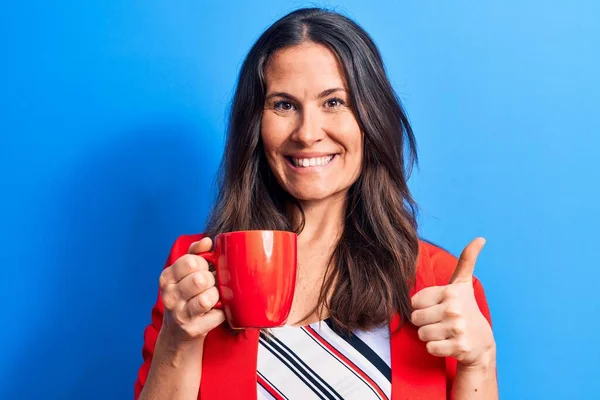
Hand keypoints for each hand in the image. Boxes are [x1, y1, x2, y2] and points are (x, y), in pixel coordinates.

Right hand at [158, 237, 224, 341]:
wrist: (178, 332)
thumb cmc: (186, 296)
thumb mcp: (185, 273)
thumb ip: (196, 253)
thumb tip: (207, 240)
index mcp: (167, 278)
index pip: (191, 261)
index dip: (204, 264)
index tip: (203, 270)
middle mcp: (169, 296)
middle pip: (201, 279)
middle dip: (211, 280)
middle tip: (208, 286)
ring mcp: (179, 314)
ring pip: (208, 298)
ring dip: (216, 296)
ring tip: (212, 298)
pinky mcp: (192, 329)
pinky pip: (217, 315)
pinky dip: (221, 312)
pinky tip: (214, 311)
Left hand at [411, 238, 494, 367]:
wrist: (481, 343)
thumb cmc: (466, 309)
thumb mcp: (463, 284)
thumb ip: (467, 260)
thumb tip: (480, 238)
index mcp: (450, 292)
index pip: (414, 301)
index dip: (422, 306)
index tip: (436, 307)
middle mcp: (454, 309)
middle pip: (415, 318)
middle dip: (424, 322)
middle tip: (439, 322)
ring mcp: (457, 329)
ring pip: (422, 334)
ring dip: (429, 336)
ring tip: (444, 332)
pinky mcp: (458, 347)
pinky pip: (430, 348)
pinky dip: (435, 348)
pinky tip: (447, 343)